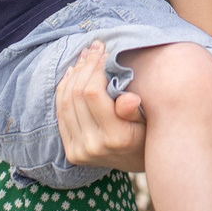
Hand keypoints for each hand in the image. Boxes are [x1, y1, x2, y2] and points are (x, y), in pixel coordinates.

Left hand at [55, 41, 147, 172]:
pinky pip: (61, 114)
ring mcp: (78, 151)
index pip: (93, 93)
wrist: (141, 162)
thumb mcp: (150, 121)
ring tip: (85, 57)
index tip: (106, 53)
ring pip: (66, 102)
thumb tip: (129, 98)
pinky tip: (73, 74)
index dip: (96, 68)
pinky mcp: (71, 152)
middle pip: (76, 95)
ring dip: (73, 75)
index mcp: (116, 138)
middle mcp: (92, 147)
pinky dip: (64, 90)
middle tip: (94, 48)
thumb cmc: (150, 134)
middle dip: (85, 66)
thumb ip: (135, 111)